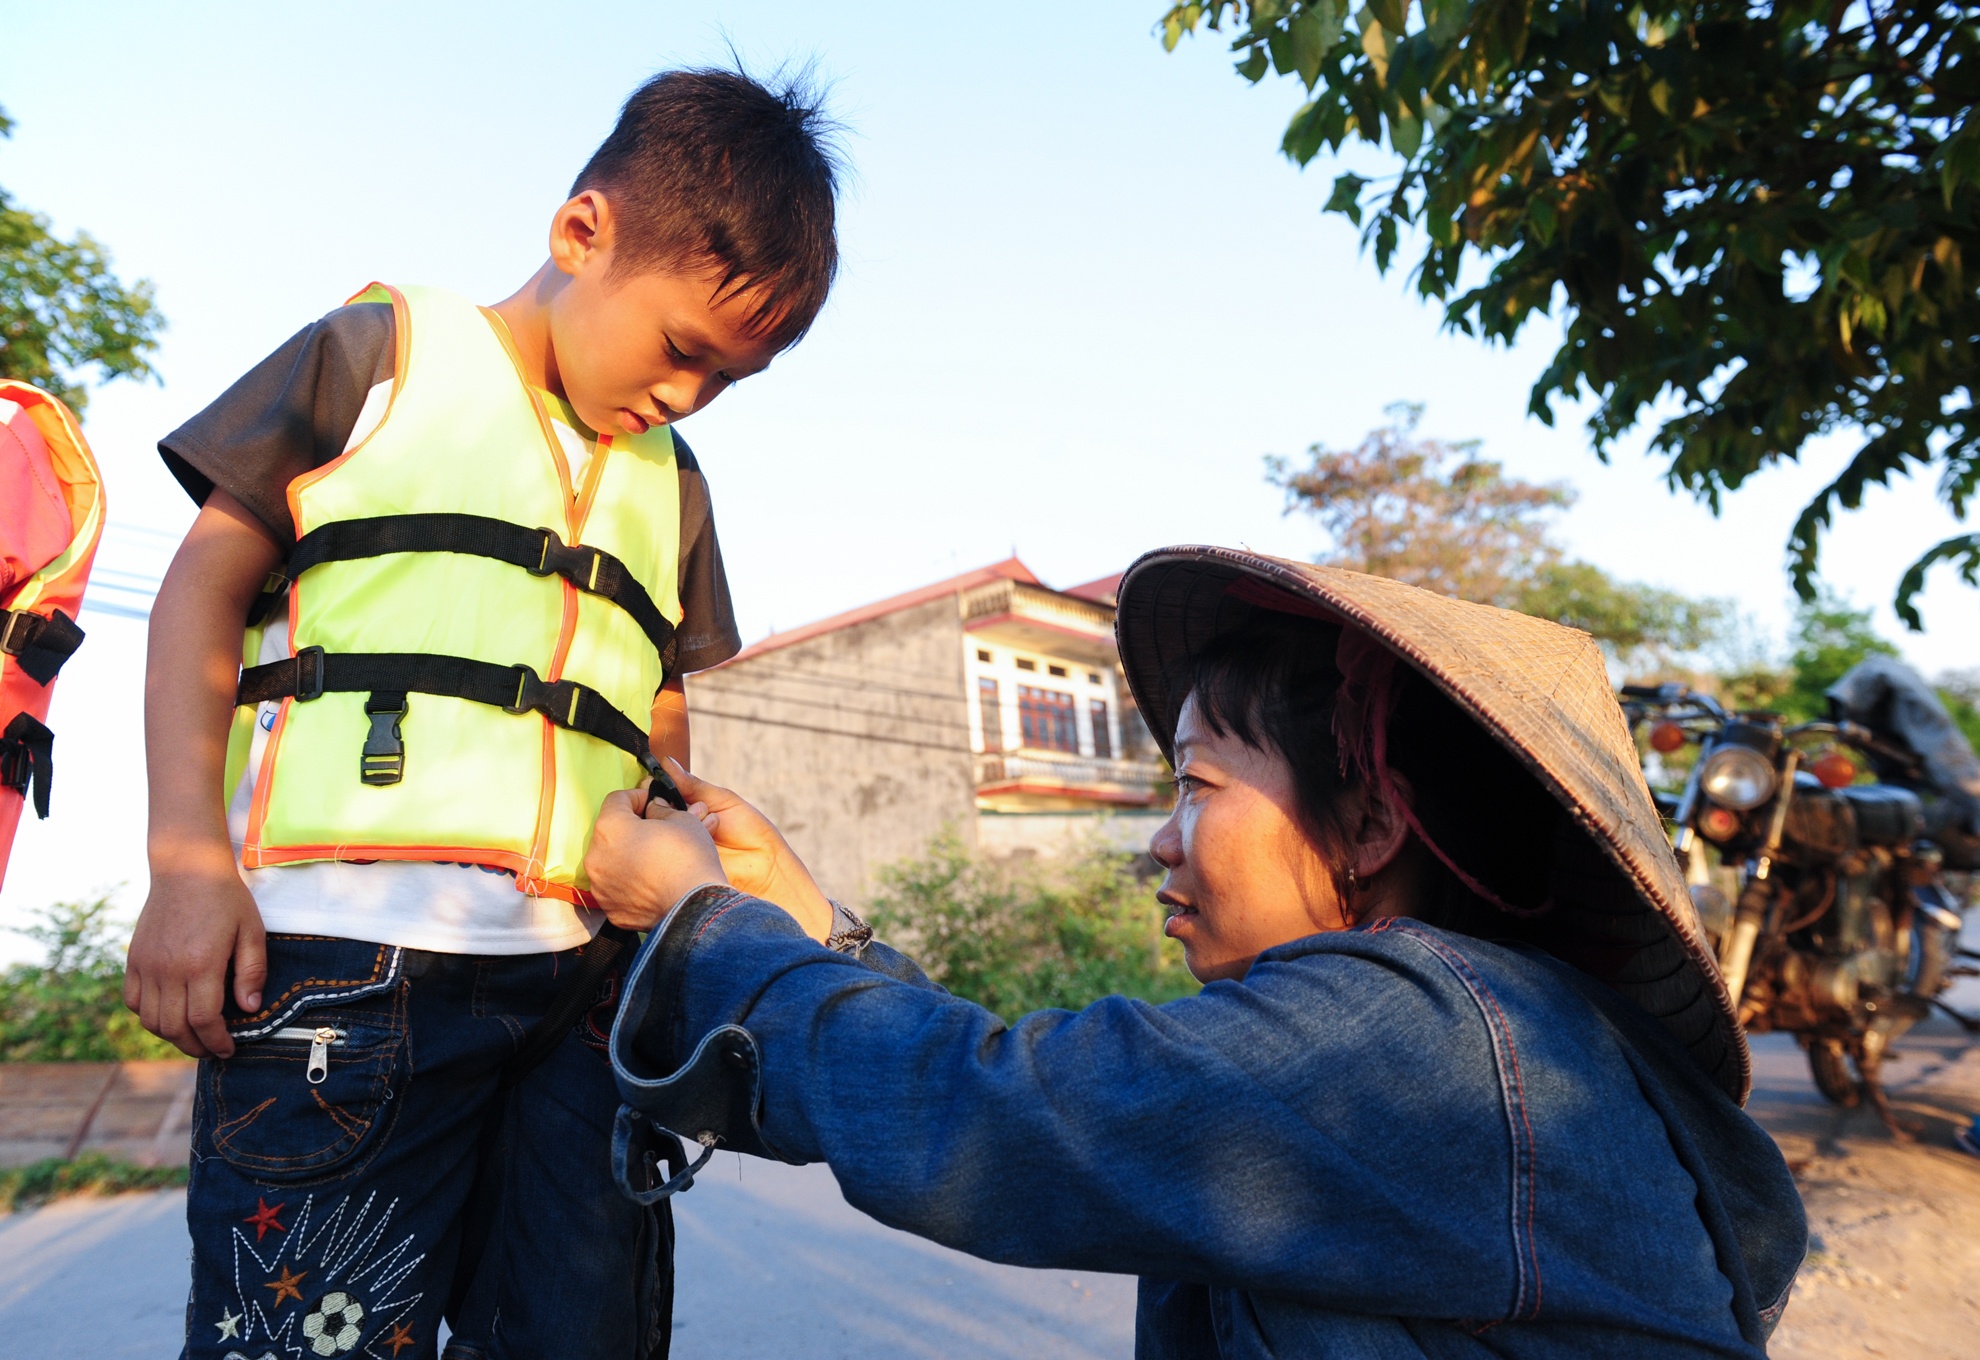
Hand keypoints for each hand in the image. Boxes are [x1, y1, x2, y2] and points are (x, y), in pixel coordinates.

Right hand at [125, 855, 266, 1058]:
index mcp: (201, 965)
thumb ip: (251, 972)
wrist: (186, 869)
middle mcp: (168, 970)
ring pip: (151, 1020)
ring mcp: (147, 966)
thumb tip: (249, 1009)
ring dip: (172, 1036)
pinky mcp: (134, 960)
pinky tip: (169, 1014)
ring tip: (193, 1036)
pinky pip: (133, 1002)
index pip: (204, 1021)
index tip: (228, 1050)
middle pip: (175, 1028)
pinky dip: (149, 1016)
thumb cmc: (226, 900)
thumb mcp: (252, 931)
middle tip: (212, 1050)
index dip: (216, 1042)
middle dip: (196, 1047)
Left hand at [586, 789, 728, 930]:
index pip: (616, 800)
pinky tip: (650, 881)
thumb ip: (660, 808)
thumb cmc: (689, 859)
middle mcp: (596, 856)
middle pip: (609, 831)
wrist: (695, 908)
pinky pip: (615, 886)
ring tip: (653, 858)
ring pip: (609, 860)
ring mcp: (600, 885)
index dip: (636, 796)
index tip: (651, 802)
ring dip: (626, 854)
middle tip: (654, 830)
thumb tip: (653, 807)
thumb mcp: (682, 819)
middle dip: (630, 827)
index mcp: (610, 827)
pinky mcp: (609, 907)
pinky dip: (628, 880)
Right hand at [648, 760, 831, 940]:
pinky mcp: (676, 868)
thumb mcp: (723, 800)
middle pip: (653, 814)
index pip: (660, 796)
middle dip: (661, 807)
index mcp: (687, 809)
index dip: (654, 789)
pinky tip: (687, 840)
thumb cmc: (749, 831)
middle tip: (677, 806)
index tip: (651, 782)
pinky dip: (673, 845)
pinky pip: (665, 854)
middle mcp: (676, 829)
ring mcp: (674, 849)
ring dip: (674, 824)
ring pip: (658, 832)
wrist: (765, 868)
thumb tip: (667, 763)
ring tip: (700, 824)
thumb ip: (694, 785)